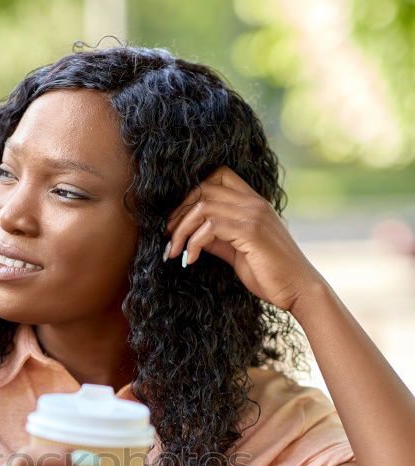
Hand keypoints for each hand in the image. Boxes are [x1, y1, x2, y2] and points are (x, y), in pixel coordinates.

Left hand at [164, 165, 323, 313]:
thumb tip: (193, 235)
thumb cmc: (270, 274)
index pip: (217, 176)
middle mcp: (253, 202)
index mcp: (253, 202)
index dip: (192, 194)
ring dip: (181, 230)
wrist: (298, 289)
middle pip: (203, 189)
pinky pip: (210, 228)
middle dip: (179, 213)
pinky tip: (190, 260)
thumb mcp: (238, 252)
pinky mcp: (250, 231)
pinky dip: (193, 244)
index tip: (178, 222)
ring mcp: (253, 215)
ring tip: (173, 252)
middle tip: (168, 238)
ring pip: (202, 207)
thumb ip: (219, 238)